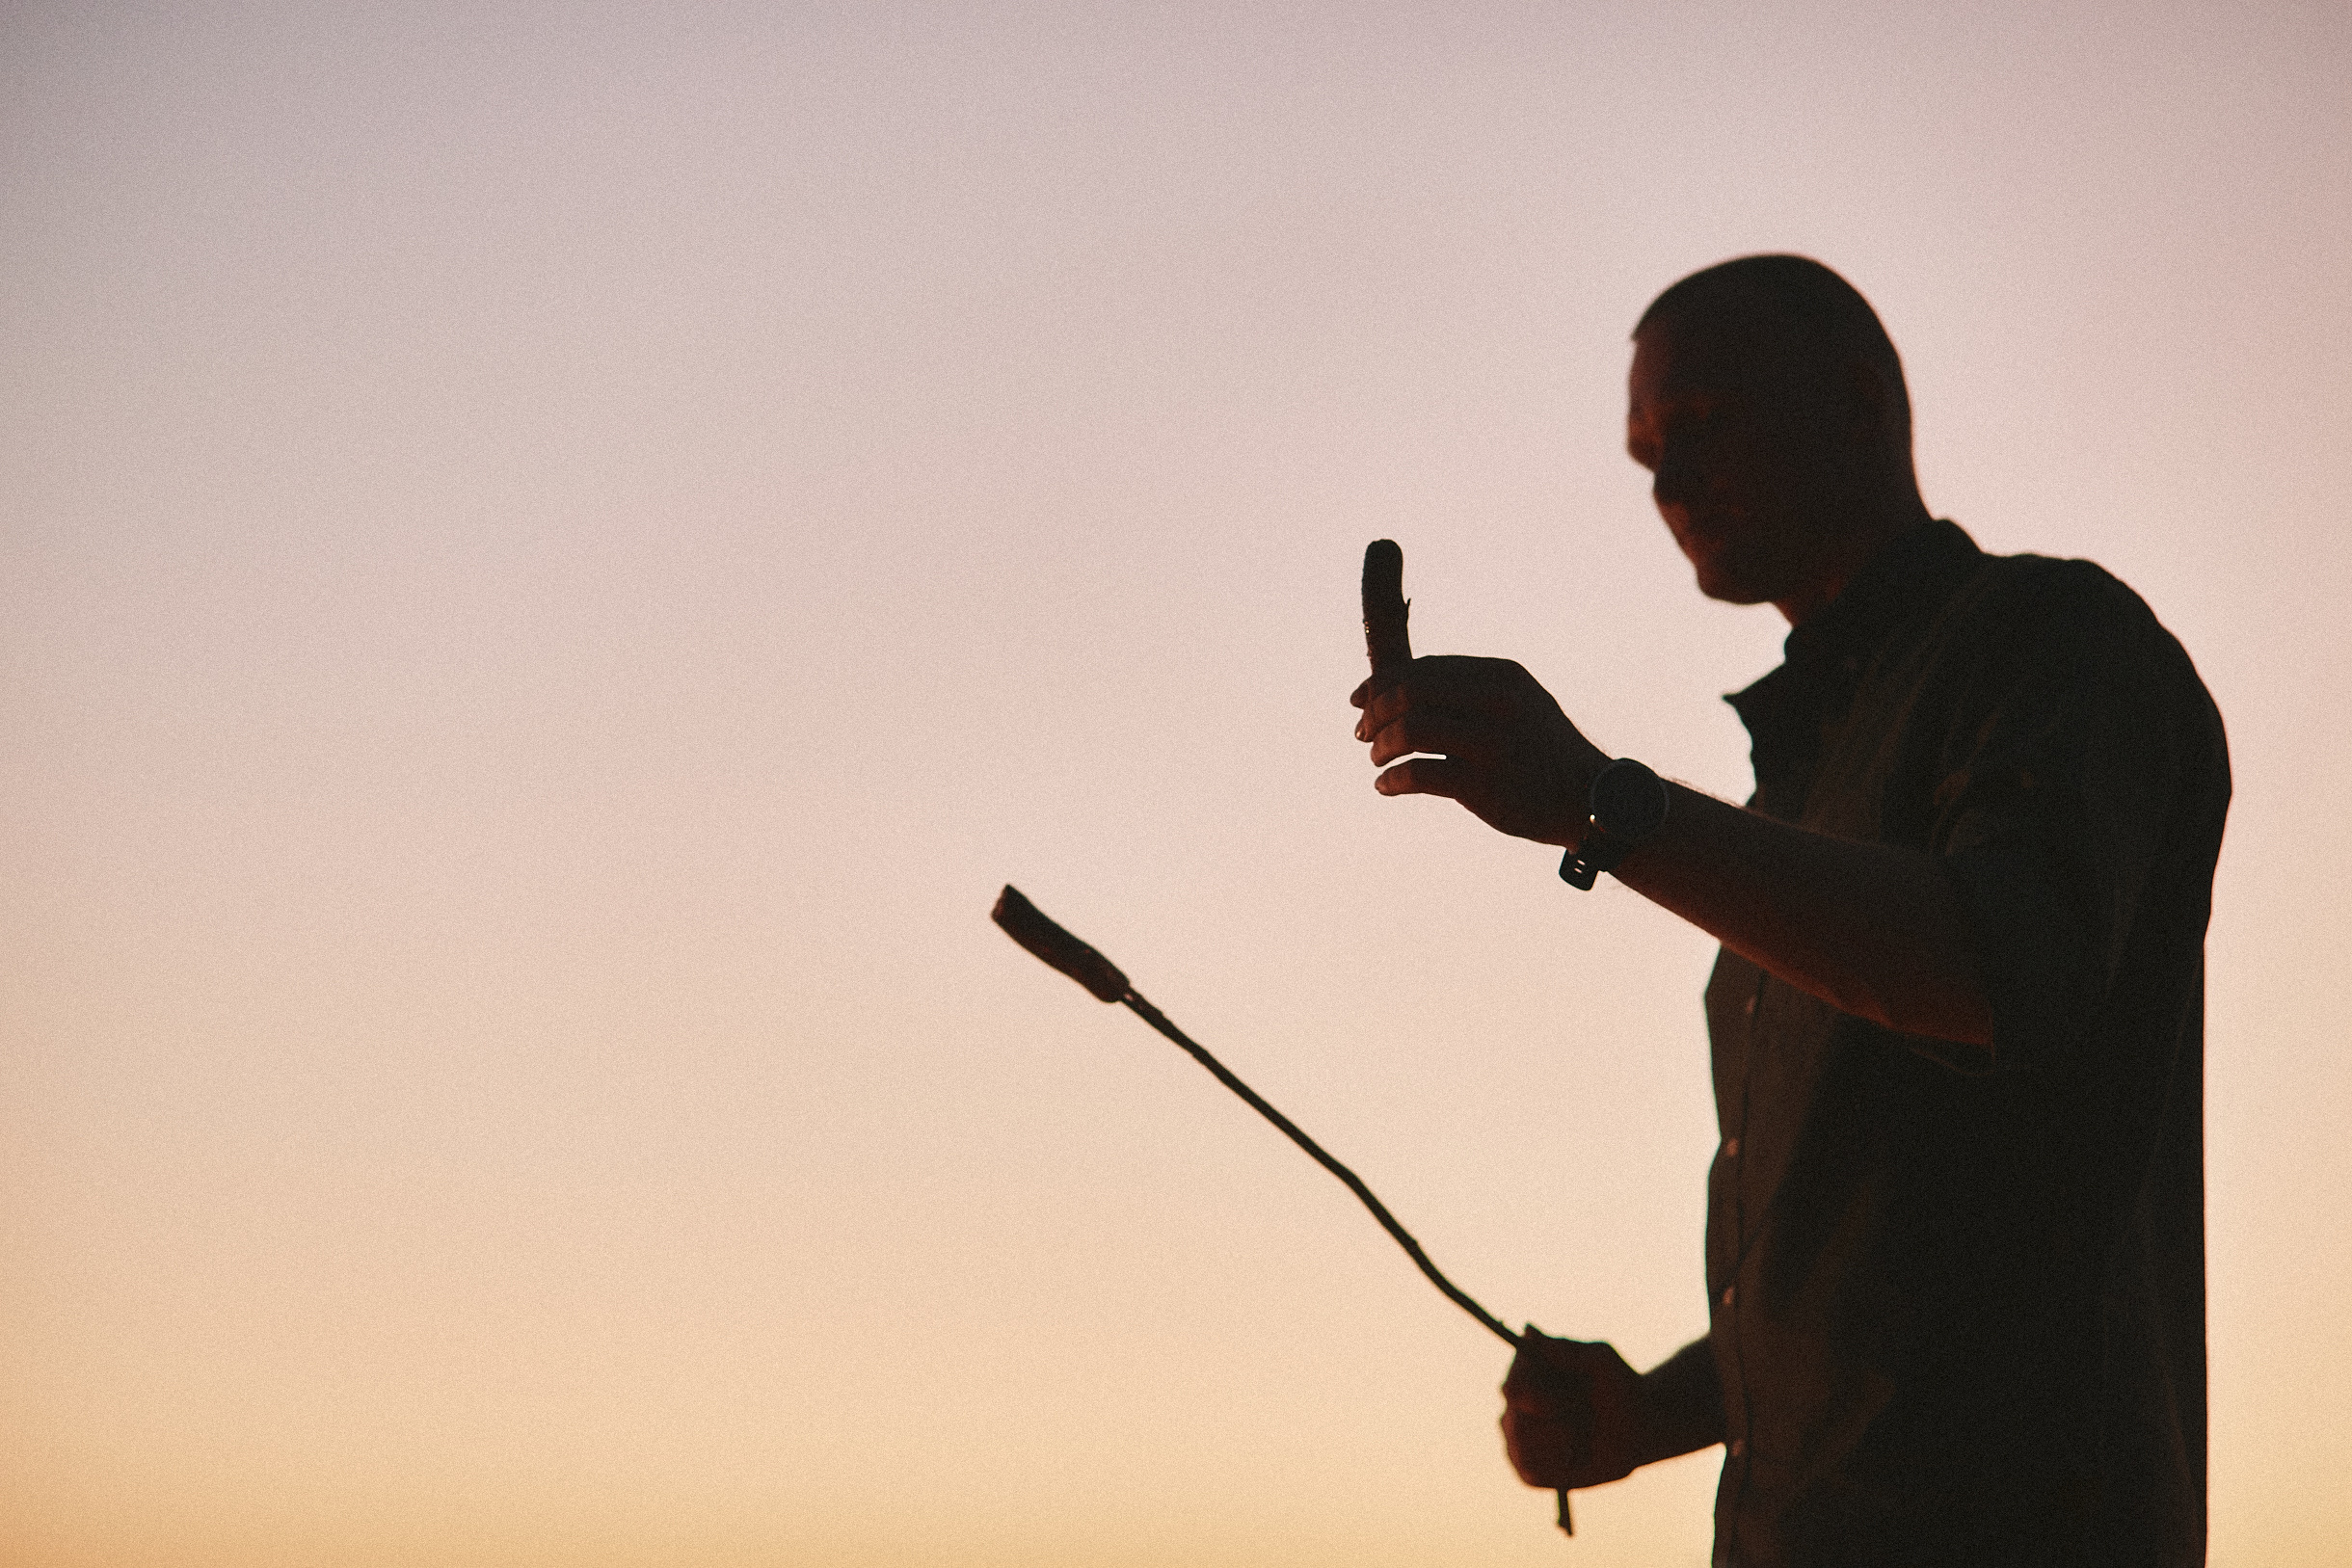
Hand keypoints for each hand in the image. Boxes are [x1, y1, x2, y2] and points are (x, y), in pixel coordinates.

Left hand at [1351, 656, 1607, 846]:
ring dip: (1380, 745)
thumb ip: (1469, 691)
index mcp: (1501, 676)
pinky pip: (1417, 774)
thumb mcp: (1518, 703)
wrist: (1592, 799)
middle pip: (1409, 692)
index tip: (1359, 700)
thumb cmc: (1544, 752)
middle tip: (1360, 733)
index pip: (1424, 669)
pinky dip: (1392, 780)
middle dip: (1374, 712)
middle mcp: (1496, 703)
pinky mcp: (1484, 786)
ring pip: (1410, 730)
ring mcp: (1491, 744)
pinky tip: (1385, 786)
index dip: (1382, 682)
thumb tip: (1400, 687)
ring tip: (1376, 760)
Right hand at [1500, 1330, 1650, 1490]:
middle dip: (1557, 1425)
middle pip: (1515, 1423)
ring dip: (1561, 1444)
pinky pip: (1530, 1473)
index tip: (1564, 1403)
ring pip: (1522, 1448)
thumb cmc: (1619, 1387)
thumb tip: (1528, 1332)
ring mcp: (1518, 1438)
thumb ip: (1566, 1350)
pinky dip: (1558, 1466)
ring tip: (1581, 1436)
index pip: (1511, 1388)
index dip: (1534, 1399)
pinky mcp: (1528, 1469)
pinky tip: (1574, 1456)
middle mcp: (1515, 1405)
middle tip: (1583, 1418)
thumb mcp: (1601, 1360)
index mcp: (1526, 1374)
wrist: (1640, 1429)